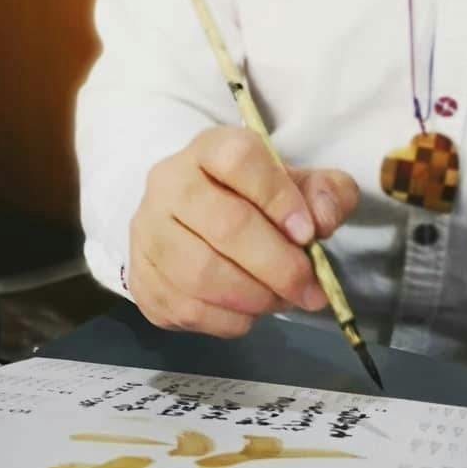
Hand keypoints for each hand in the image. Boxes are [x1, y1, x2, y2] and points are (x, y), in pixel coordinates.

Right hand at [127, 126, 359, 337]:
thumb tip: (323, 219)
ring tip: (283, 300)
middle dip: (278, 265)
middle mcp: (169, 182)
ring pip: (202, 273)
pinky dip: (230, 319)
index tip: (308, 234)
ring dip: (255, 297)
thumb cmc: (254, 198)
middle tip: (310, 288)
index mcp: (209, 148)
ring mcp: (147, 231)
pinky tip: (251, 311)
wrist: (194, 221)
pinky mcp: (141, 278)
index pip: (239, 160)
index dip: (279, 198)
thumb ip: (325, 192)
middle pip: (225, 224)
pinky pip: (188, 309)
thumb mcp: (298, 183)